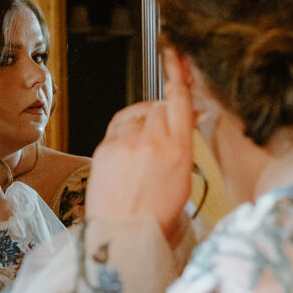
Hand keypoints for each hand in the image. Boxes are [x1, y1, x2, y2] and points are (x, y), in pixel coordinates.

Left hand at [86, 49, 193, 243]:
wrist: (122, 239)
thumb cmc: (156, 221)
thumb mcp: (184, 186)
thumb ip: (184, 150)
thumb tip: (187, 124)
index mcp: (179, 152)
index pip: (179, 101)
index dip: (178, 74)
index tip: (176, 54)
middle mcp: (153, 141)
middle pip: (158, 106)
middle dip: (163, 114)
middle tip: (163, 133)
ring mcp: (126, 143)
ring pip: (138, 114)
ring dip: (143, 121)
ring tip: (144, 145)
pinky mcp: (105, 148)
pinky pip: (118, 125)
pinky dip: (125, 129)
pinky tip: (129, 143)